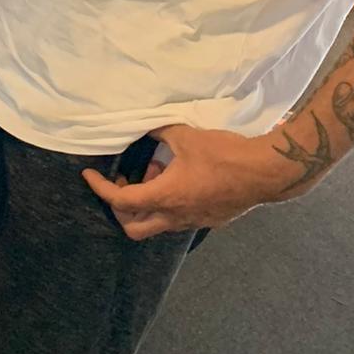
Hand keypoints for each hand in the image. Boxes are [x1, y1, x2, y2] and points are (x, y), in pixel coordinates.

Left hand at [82, 125, 293, 239]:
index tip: (89, 175)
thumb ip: (159, 131)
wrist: (264, 172)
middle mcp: (175, 216)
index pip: (120, 202)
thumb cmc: (223, 154)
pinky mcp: (208, 219)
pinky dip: (166, 202)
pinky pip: (176, 218)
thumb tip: (143, 125)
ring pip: (156, 224)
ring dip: (146, 202)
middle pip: (133, 227)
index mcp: (165, 197)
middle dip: (119, 209)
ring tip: (155, 170)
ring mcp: (192, 221)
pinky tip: (177, 177)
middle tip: (122, 181)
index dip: (100, 188)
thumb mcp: (185, 135)